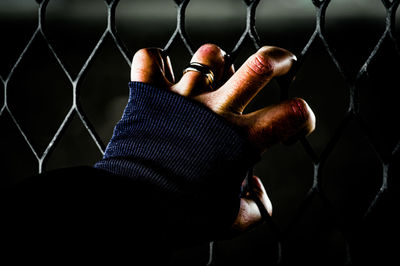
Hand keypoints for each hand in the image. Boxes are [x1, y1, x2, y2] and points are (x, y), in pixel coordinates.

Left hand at [130, 44, 314, 231]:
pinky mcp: (148, 94)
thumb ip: (255, 207)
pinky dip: (157, 63)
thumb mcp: (230, 220)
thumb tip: (257, 191)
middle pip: (261, 64)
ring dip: (217, 65)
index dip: (304, 118)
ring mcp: (182, 97)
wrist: (133, 211)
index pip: (293, 114)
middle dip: (281, 59)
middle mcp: (216, 111)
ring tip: (212, 83)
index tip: (291, 130)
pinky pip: (151, 58)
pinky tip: (163, 79)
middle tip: (282, 65)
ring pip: (210, 54)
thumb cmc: (183, 217)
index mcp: (242, 140)